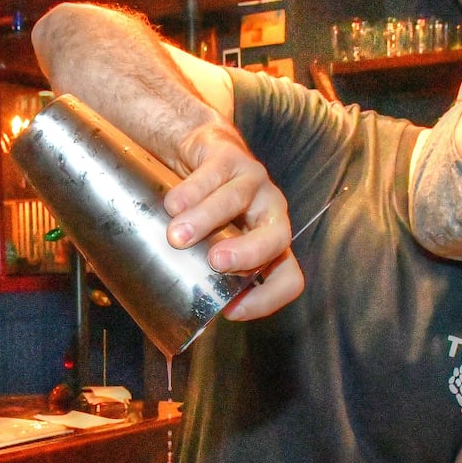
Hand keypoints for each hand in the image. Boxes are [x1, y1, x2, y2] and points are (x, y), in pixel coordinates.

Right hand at [162, 120, 301, 319]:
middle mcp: (270, 214)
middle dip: (247, 253)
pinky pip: (215, 173)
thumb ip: (203, 270)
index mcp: (271, 244)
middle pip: (276, 238)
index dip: (268, 299)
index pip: (289, 278)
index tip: (231, 309)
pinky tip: (172, 205)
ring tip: (176, 236)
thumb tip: (178, 306)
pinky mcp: (231, 157)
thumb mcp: (210, 243)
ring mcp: (254, 183)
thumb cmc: (205, 209)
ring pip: (237, 200)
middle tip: (214, 262)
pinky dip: (191, 192)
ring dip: (206, 220)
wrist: (200, 153)